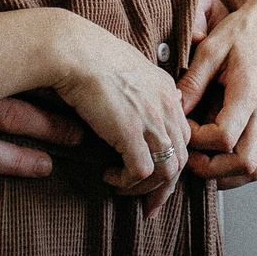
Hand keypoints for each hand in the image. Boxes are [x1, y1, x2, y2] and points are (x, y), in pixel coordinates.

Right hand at [51, 17, 191, 213]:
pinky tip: (110, 177)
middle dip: (165, 187)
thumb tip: (155, 106)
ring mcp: (151, 120)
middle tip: (149, 205)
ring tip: (124, 190)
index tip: (157, 179)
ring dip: (146, 189)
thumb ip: (146, 90)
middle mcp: (166, 106)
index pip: (182, 136)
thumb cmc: (91, 56)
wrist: (74, 50)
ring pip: (167, 170)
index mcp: (167, 92)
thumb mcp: (130, 69)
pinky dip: (127, 182)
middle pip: (180, 157)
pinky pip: (141, 172)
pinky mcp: (130, 132)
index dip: (172, 161)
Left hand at [179, 0, 256, 189]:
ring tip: (203, 159)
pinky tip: (219, 156)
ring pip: (255, 169)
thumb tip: (175, 109)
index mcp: (250, 92)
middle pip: (244, 163)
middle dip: (211, 169)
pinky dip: (238, 168)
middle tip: (190, 155)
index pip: (225, 137)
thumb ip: (193, 81)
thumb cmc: (244, 32)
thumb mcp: (212, 49)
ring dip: (226, 175)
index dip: (199, 141)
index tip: (184, 127)